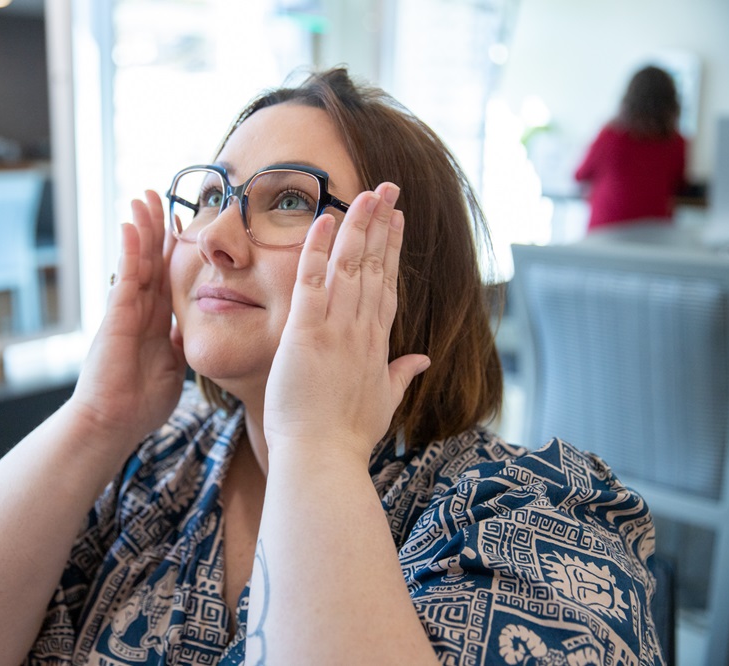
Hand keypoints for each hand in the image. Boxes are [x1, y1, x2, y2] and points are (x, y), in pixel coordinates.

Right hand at [69, 190, 186, 458]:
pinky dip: (128, 253)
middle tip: (156, 193)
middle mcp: (139, 310)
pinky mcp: (116, 318)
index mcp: (154, 321)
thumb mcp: (172, 367)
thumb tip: (191, 330)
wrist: (113, 425)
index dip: (173, 249)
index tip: (182, 221)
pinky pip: (125, 279)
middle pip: (150, 259)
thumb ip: (179, 344)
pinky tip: (130, 228)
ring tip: (142, 197)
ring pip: (136, 261)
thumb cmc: (139, 404)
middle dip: (154, 227)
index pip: (166, 275)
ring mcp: (125, 312)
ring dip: (140, 229)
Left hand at [263, 183, 429, 461]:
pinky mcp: (307, 333)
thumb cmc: (347, 437)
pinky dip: (318, 250)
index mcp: (378, 345)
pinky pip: (313, 282)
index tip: (396, 221)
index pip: (387, 286)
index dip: (392, 250)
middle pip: (375, 267)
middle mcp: (362, 330)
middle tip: (387, 188)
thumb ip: (402, 375)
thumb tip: (421, 360)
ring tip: (366, 192)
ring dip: (358, 225)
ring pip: (351, 266)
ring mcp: (337, 329)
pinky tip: (324, 220)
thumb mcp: (384, 403)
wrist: (323, 460)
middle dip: (381, 224)